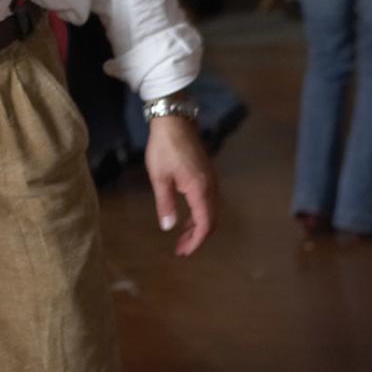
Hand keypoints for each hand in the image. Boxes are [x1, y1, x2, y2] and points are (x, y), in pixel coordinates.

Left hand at [144, 112, 217, 255]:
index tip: (183, 251)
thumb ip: (165, 203)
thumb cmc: (164, 147)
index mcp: (200, 189)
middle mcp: (211, 186)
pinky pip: (209, 200)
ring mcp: (211, 179)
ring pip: (211, 210)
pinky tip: (188, 215)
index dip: (196, 241)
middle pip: (211, 220)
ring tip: (182, 235)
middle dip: (198, 237)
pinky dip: (201, 213)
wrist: (174, 120)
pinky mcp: (207, 173)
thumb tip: (168, 227)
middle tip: (181, 247)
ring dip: (200, 225)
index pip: (205, 224)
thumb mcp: (159, 177)